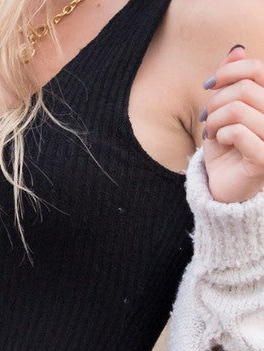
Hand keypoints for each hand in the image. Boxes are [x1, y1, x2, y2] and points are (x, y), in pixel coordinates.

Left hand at [200, 45, 263, 202]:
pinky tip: (220, 142)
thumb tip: (236, 49)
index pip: (258, 69)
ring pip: (239, 109)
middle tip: (206, 118)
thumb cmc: (226, 148)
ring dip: (216, 119)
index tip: (208, 85)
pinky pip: (238, 132)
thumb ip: (231, 81)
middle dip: (217, 101)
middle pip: (245, 89)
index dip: (229, 72)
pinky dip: (222, 135)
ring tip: (212, 132)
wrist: (224, 186)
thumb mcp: (223, 111)